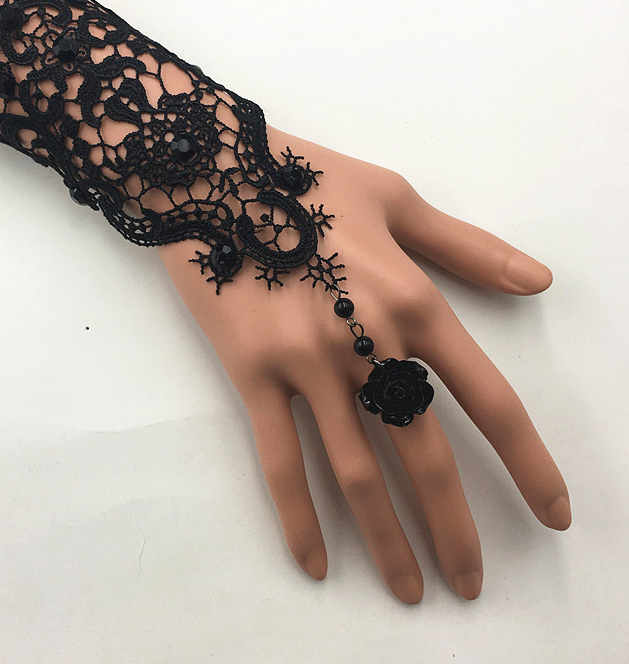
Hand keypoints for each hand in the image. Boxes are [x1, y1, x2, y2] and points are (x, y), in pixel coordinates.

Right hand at [156, 123, 570, 603]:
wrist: (212, 172)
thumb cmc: (307, 179)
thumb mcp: (396, 198)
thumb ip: (468, 246)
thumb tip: (540, 280)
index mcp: (413, 300)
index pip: (488, 399)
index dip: (527, 463)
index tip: (552, 514)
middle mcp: (367, 342)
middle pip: (423, 453)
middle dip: (454, 527)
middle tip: (471, 582)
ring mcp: (305, 364)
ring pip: (354, 470)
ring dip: (386, 539)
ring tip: (409, 591)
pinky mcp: (251, 373)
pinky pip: (278, 458)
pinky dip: (297, 516)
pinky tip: (314, 563)